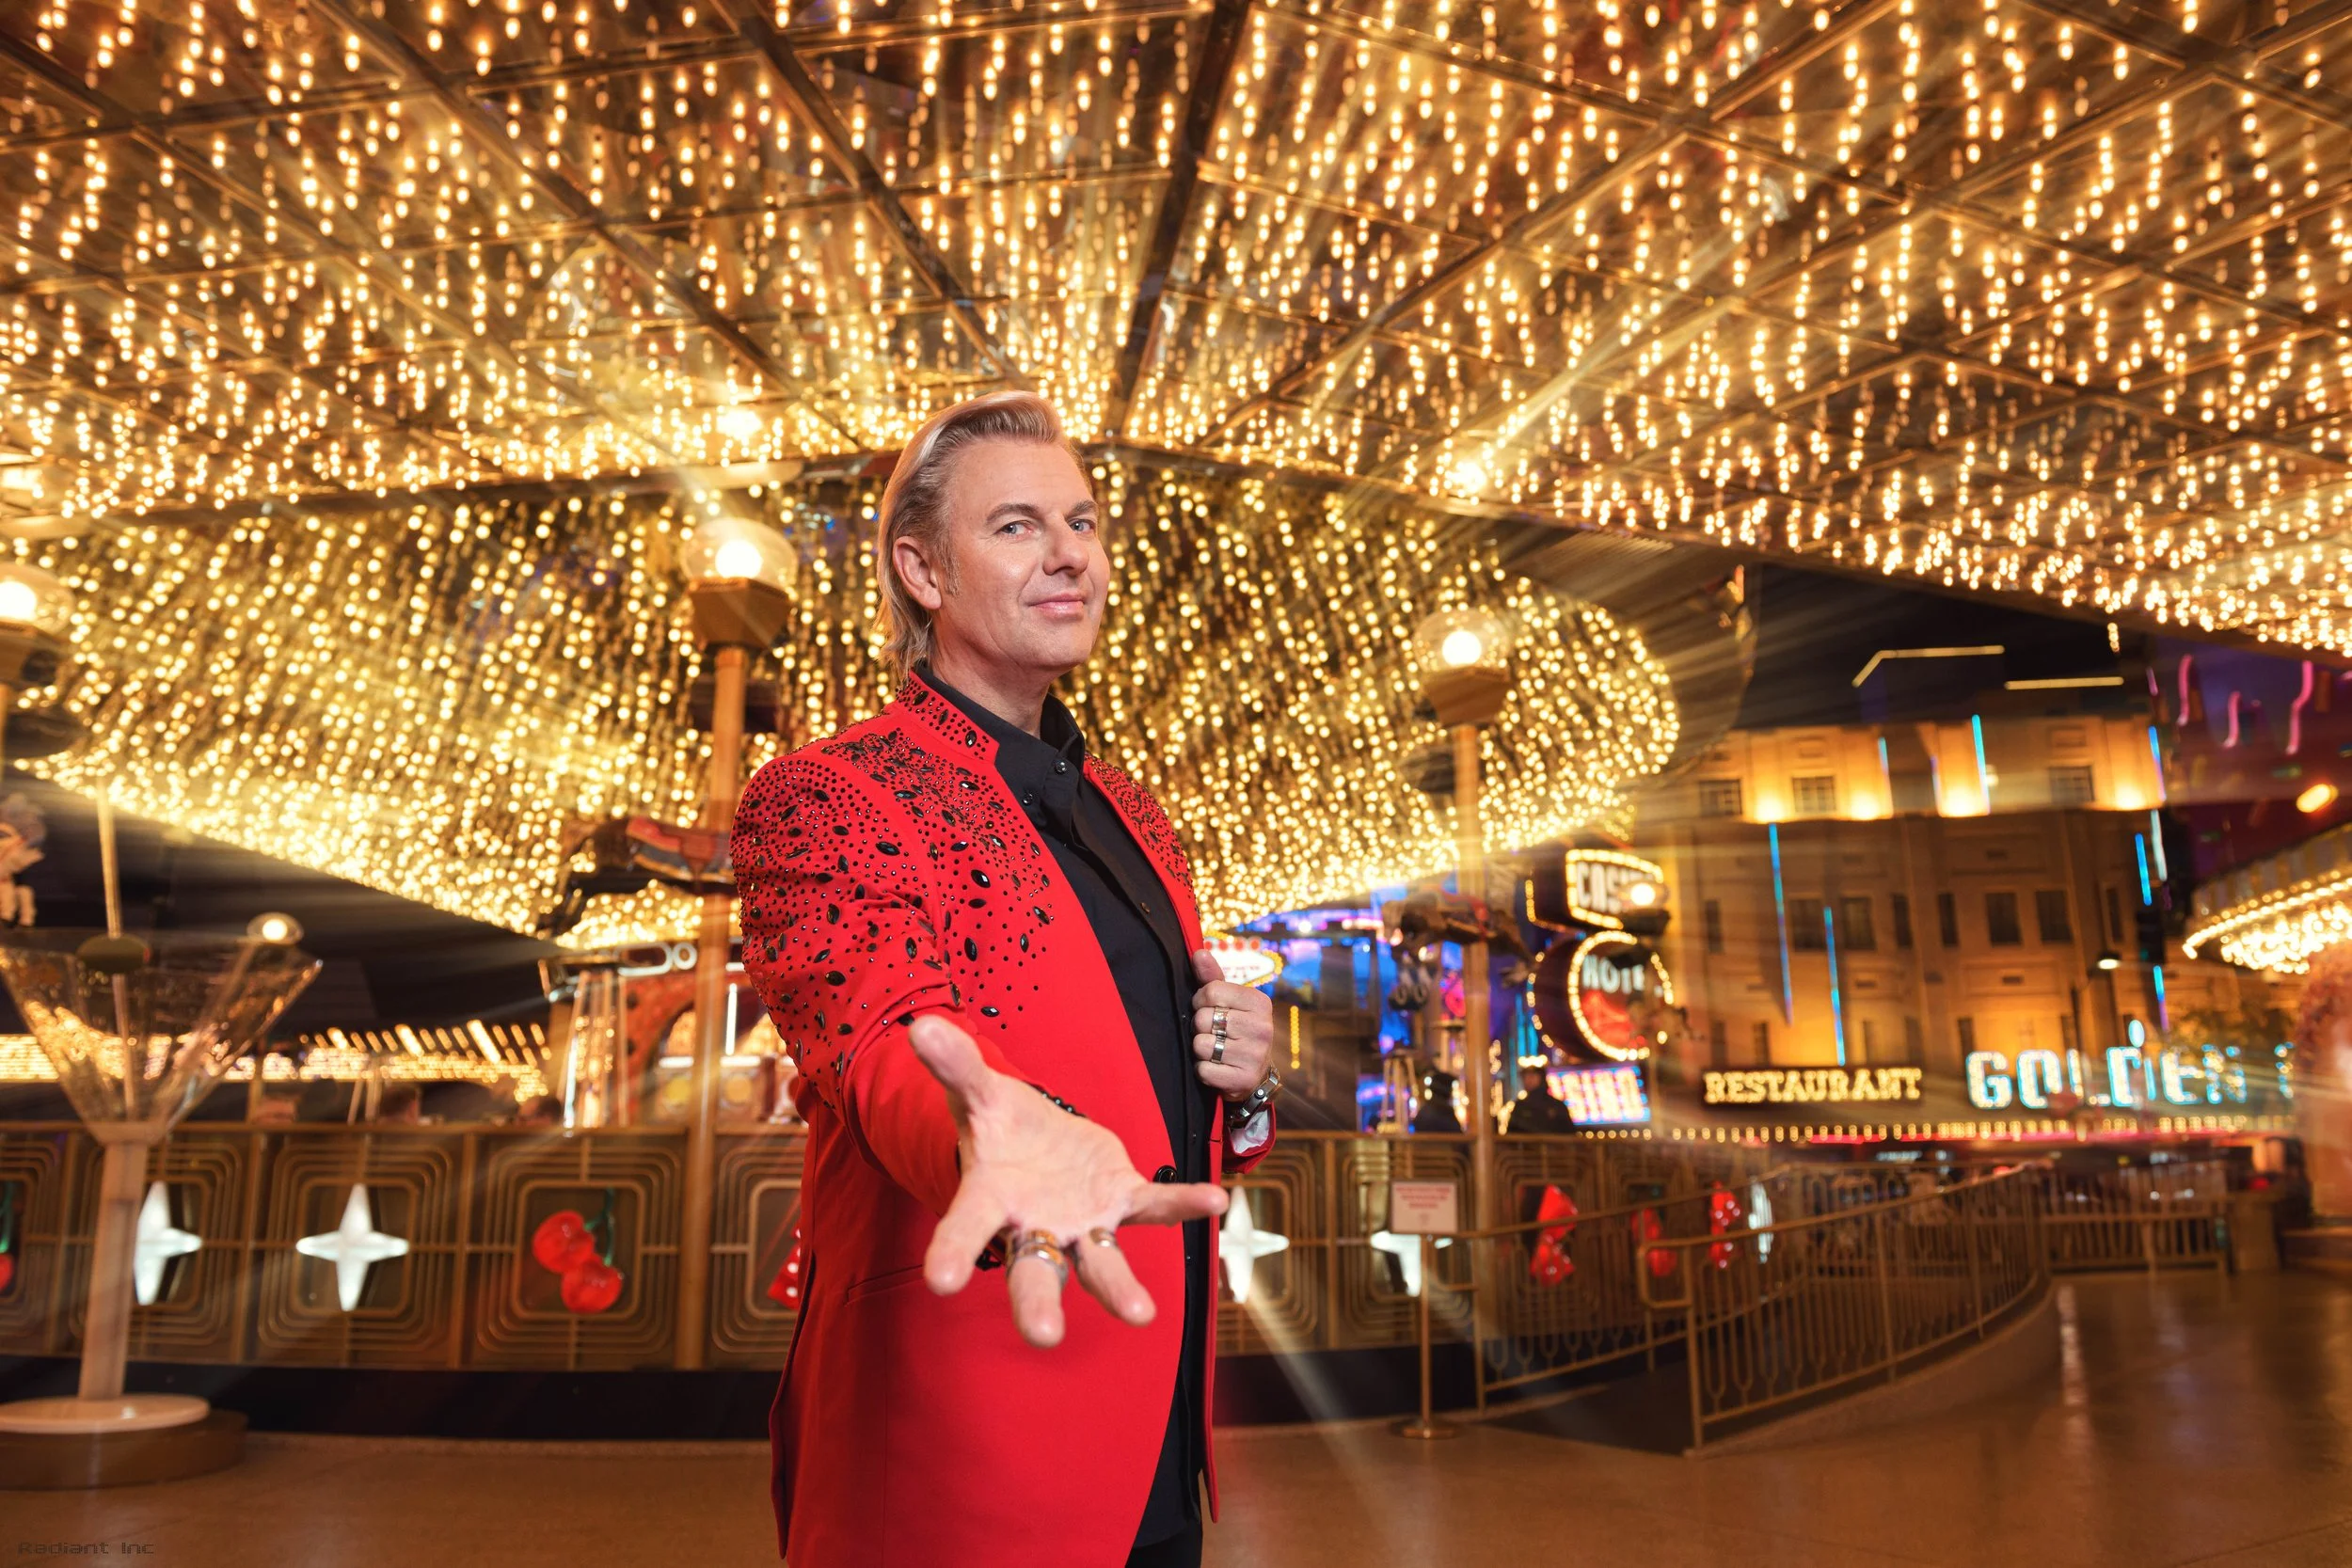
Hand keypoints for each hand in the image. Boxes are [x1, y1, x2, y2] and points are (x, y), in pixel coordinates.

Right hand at [908, 1014, 1228, 1348]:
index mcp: (990, 1201)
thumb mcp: (979, 1093)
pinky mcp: (1122, 1201)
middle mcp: (1036, 1226)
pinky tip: (1215, 1200)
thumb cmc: (1000, 1128)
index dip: (951, 1253)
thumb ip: (956, 1067)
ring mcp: (1083, 1222)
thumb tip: (923, 1027)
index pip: (964, 1229)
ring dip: (1118, 1289)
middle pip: (1034, 1272)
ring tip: (1141, 1315)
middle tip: (1044, 1336)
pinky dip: (1183, 1204)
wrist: (1037, 1140)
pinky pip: (1154, 1207)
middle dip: (1037, 1303)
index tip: (941, 1282)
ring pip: (1099, 1264)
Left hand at [1189, 948, 1273, 1101]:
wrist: (1255, 1076)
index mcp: (1260, 1002)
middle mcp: (1262, 1028)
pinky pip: (1203, 1070)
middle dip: (1200, 1028)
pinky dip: (1204, 1071)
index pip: (1210, 991)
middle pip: (1203, 1019)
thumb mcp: (1230, 1003)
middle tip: (1214, 1034)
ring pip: (1201, 1045)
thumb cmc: (1237, 1031)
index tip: (1209, 1010)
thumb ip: (1213, 978)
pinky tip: (1217, 1069)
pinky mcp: (1243, 1080)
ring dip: (1201, 1051)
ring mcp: (1255, 1056)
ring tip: (1216, 1051)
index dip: (1200, 1002)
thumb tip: (1198, 953)